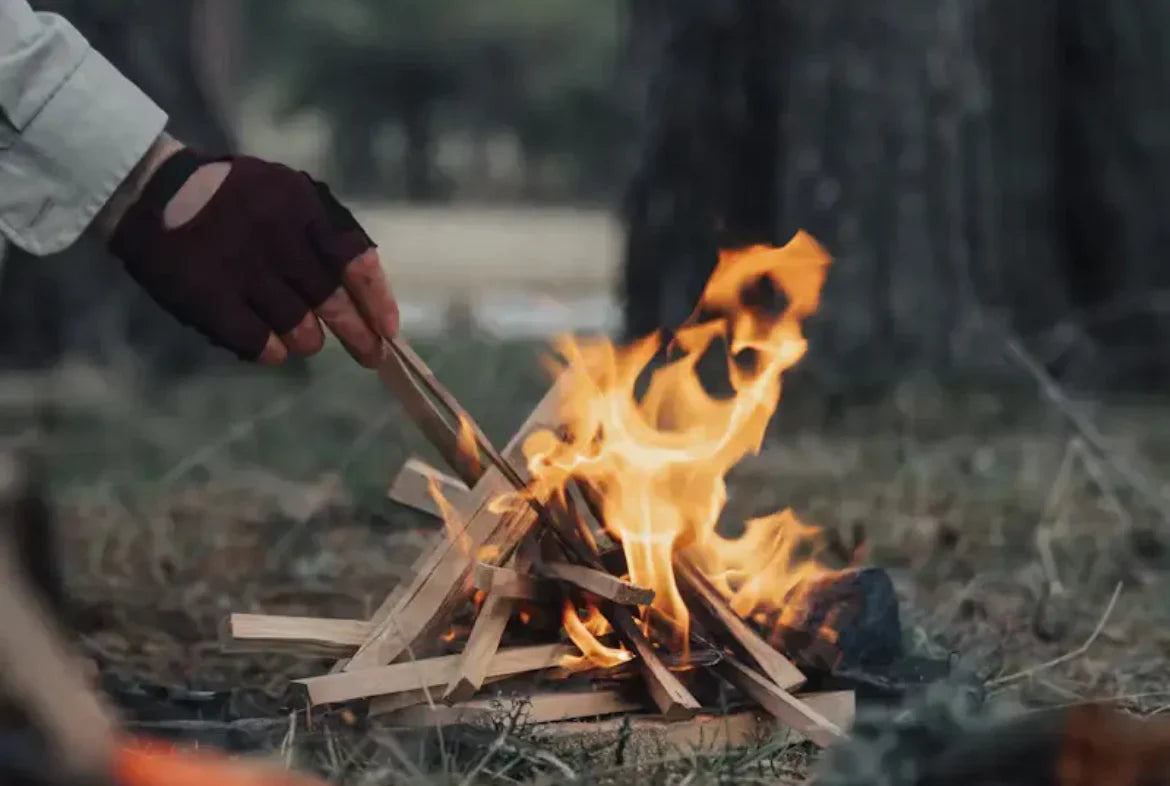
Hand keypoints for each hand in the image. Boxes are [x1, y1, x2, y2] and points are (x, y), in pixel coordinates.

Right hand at [99, 135, 398, 366]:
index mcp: (302, 208)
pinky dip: (272, 351)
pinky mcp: (208, 299)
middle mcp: (278, 240)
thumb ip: (326, 233)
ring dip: (308, 340)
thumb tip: (368, 292)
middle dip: (358, 335)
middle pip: (333, 303)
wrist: (152, 189)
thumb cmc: (233, 196)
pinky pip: (258, 343)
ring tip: (302, 336)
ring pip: (300, 329)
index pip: (356, 262)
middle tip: (370, 356)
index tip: (388, 328)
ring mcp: (242, 271)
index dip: (377, 301)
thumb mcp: (287, 192)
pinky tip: (272, 346)